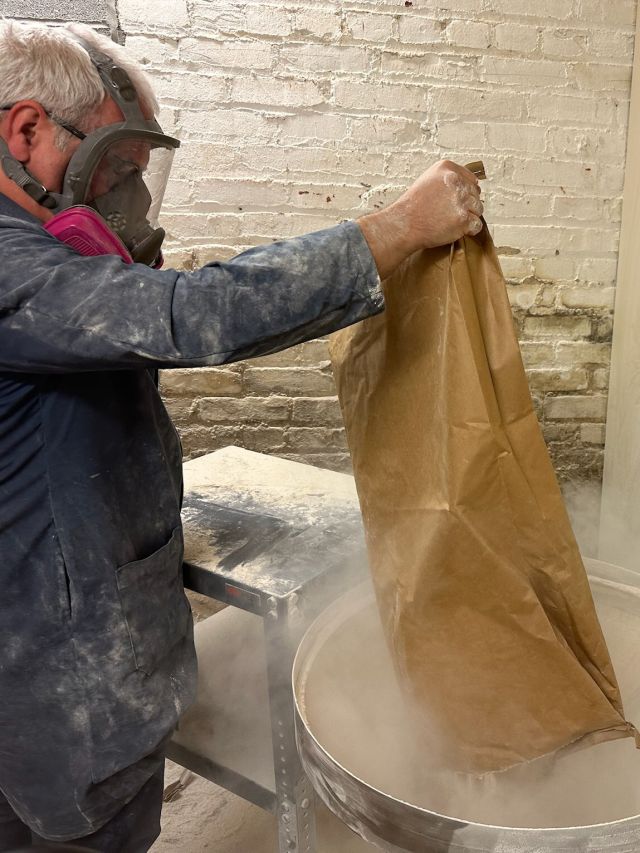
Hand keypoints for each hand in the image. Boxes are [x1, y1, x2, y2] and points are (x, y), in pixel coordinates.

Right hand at [358, 160, 483, 279]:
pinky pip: (477, 225)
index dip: (466, 192)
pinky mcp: (463, 220)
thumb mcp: (428, 179)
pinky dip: (469, 230)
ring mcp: (461, 201)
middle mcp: (456, 182)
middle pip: (475, 195)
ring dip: (468, 217)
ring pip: (478, 209)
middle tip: (450, 213)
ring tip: (451, 221)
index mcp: (448, 169)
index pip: (471, 179)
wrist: (404, 225)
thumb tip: (472, 184)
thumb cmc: (413, 206)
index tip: (456, 200)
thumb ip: (449, 178)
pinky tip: (456, 229)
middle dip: (467, 205)